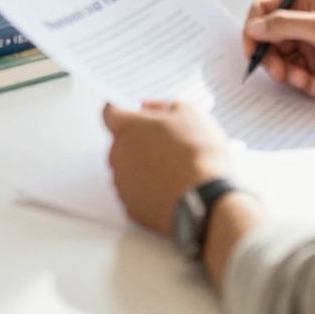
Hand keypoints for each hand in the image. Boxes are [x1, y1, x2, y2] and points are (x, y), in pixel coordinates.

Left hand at [103, 100, 233, 235]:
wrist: (205, 201)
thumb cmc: (197, 155)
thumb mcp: (189, 113)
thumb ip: (163, 105)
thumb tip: (149, 107)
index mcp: (127, 128)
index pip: (109, 112)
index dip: (122, 111)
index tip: (134, 113)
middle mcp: (117, 155)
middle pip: (121, 143)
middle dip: (139, 141)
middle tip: (166, 143)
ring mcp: (122, 184)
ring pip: (127, 169)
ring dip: (143, 166)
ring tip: (173, 169)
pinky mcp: (131, 208)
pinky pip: (135, 192)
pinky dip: (148, 189)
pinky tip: (170, 188)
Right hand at [242, 0, 314, 110]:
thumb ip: (284, 25)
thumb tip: (254, 26)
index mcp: (309, 3)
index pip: (267, 9)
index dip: (255, 28)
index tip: (252, 48)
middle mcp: (309, 25)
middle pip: (270, 40)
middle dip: (272, 57)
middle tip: (280, 70)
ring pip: (282, 62)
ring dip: (289, 74)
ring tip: (305, 80)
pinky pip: (298, 80)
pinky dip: (304, 85)